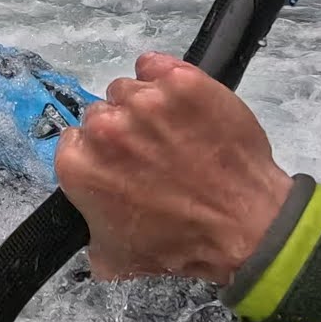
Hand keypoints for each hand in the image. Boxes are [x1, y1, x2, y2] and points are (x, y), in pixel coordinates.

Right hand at [54, 52, 292, 282]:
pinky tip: (179, 100)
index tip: (120, 164)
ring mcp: (145, 101)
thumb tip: (89, 223)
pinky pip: (154, 64)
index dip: (99, 154)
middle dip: (121, 131)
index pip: (74, 141)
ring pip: (129, 89)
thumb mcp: (117, 257)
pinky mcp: (180, 81)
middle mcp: (104, 128)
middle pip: (100, 113)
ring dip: (144, 107)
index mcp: (80, 166)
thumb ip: (89, 233)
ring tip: (174, 132)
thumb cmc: (184, 241)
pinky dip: (162, 76)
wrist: (246, 225)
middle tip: (152, 153)